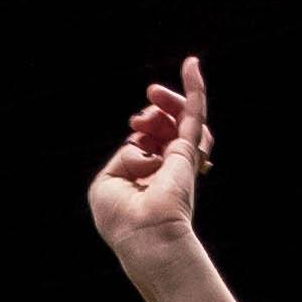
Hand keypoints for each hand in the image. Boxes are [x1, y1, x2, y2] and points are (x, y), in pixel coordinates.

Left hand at [85, 54, 212, 269]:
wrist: (146, 235)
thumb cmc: (123, 221)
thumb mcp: (106, 185)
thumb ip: (121, 160)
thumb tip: (144, 147)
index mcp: (150, 177)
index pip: (151, 142)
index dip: (141, 130)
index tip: (134, 127)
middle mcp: (170, 168)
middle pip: (169, 127)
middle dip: (154, 113)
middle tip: (142, 110)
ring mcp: (182, 159)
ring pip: (184, 119)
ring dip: (168, 103)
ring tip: (153, 94)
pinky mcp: (188, 150)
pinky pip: (195, 114)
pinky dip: (195, 89)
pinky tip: (192, 65)